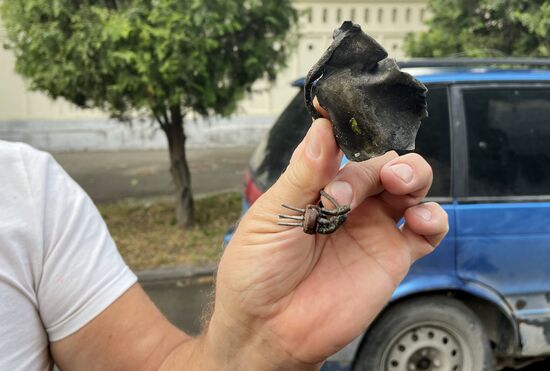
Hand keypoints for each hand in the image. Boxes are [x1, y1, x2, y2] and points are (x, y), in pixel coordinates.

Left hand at [207, 118, 448, 369]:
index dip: (355, 133)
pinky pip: (426, 231)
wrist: (267, 328)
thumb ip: (303, 174)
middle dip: (386, 160)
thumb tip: (321, 127)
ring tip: (400, 187)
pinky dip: (433, 218)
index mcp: (316, 185)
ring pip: (410, 188)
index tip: (359, 118)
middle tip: (379, 175)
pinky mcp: (391, 258)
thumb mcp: (272, 215)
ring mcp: (371, 228)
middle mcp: (348, 202)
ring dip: (415, 176)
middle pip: (383, 163)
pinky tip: (420, 218)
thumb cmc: (256, 270)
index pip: (345, 147)